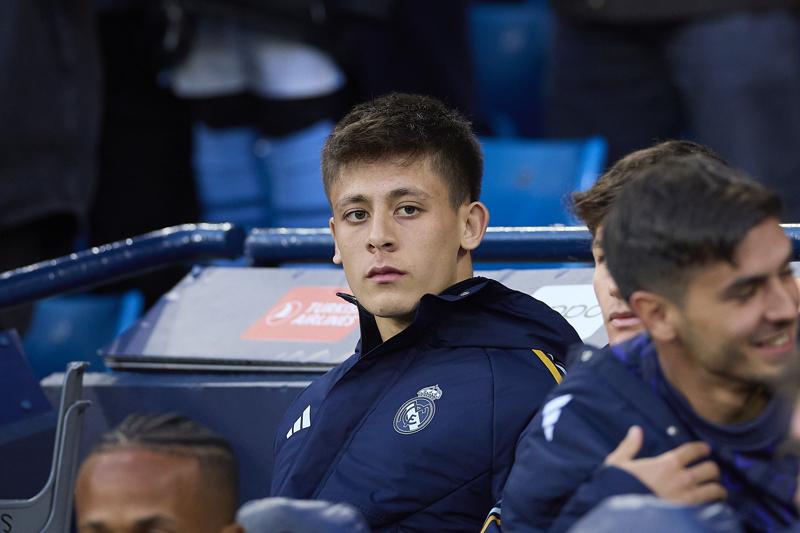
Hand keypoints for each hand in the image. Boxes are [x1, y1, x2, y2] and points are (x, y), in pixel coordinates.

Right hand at [604, 425, 726, 503]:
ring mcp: (687, 498)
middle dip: (712, 469)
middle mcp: (682, 479)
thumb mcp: (617, 463)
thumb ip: (629, 446)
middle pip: (710, 469)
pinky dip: (713, 505)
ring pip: (716, 489)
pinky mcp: (689, 514)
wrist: (622, 513)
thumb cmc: (617, 487)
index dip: (702, 448)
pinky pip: (710, 508)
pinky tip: (710, 506)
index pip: (693, 450)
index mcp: (667, 464)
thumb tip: (636, 430)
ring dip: (717, 488)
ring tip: (717, 490)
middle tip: (710, 471)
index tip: (705, 449)